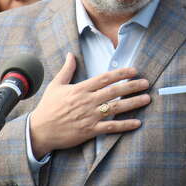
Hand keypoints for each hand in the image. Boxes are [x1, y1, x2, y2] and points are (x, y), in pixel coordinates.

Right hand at [29, 53, 150, 158]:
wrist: (39, 131)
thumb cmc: (47, 108)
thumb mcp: (55, 85)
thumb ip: (67, 70)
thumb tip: (71, 54)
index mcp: (80, 89)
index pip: (105, 78)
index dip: (121, 73)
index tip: (134, 70)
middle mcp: (87, 101)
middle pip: (114, 91)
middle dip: (132, 86)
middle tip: (146, 83)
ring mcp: (89, 116)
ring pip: (116, 108)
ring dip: (133, 103)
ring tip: (147, 99)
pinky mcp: (89, 131)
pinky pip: (110, 128)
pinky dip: (124, 125)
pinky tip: (137, 122)